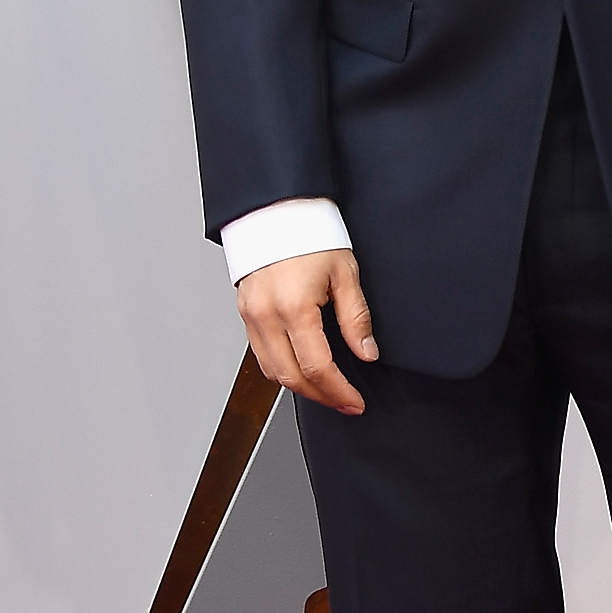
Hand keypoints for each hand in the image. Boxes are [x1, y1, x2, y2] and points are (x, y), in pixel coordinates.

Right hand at [236, 248, 377, 415]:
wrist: (276, 211)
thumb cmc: (309, 234)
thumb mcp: (345, 273)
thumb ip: (356, 318)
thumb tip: (366, 352)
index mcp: (294, 307)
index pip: (318, 367)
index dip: (339, 391)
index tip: (355, 401)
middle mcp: (267, 316)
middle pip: (292, 377)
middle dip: (321, 396)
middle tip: (344, 402)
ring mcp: (251, 316)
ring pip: (272, 372)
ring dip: (300, 387)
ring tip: (326, 390)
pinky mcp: (245, 313)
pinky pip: (260, 355)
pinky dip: (281, 369)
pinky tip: (301, 369)